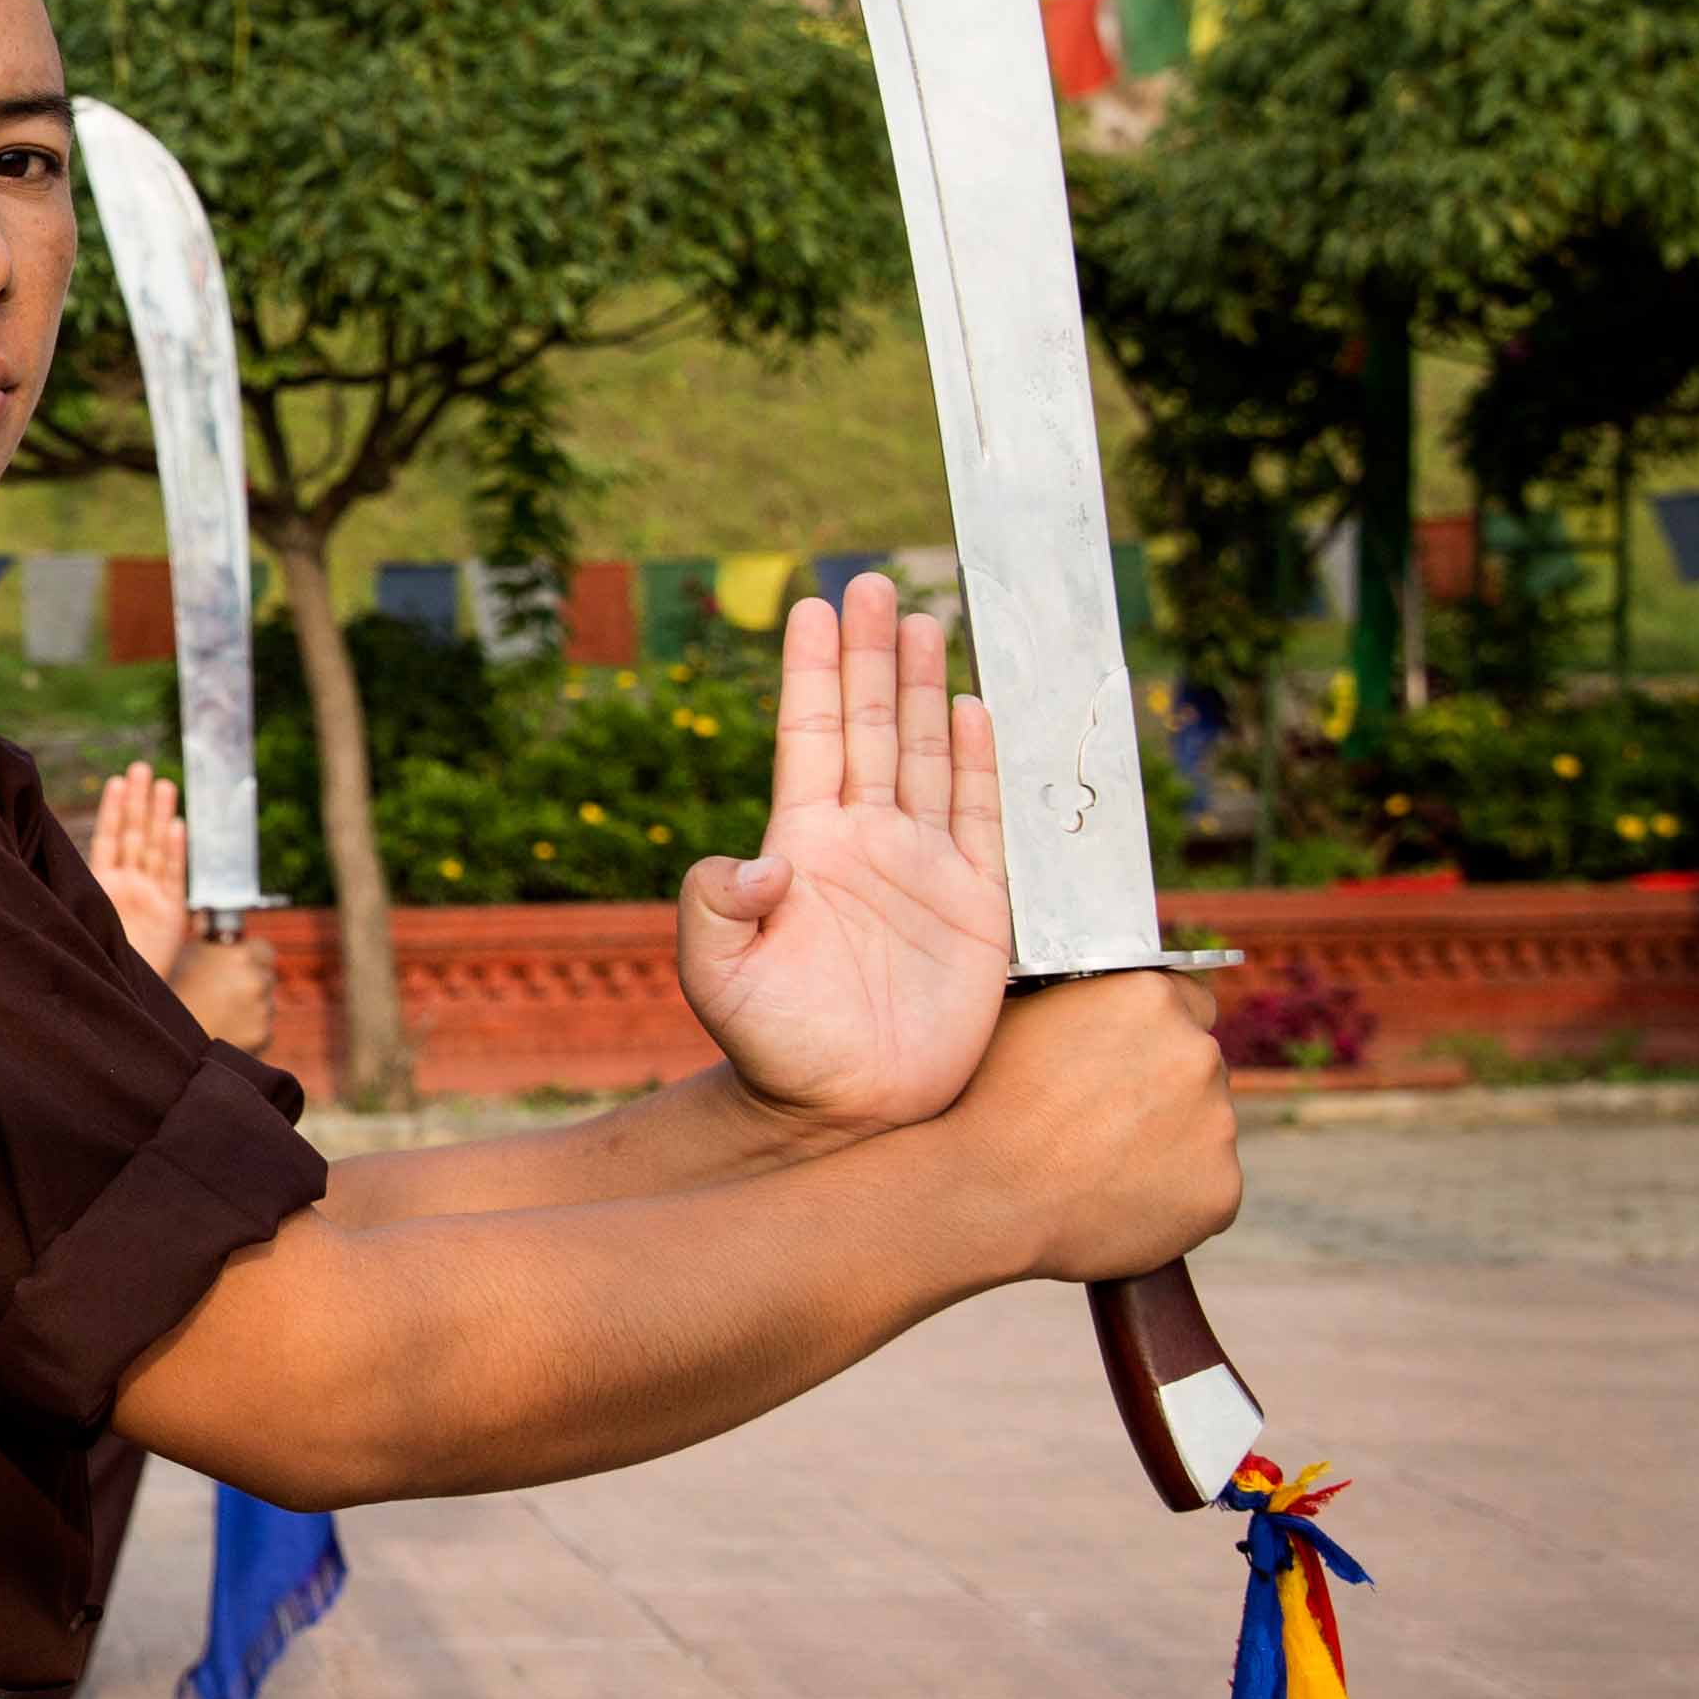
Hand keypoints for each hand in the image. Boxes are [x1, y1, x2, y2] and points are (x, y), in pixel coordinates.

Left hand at [88, 760, 190, 978]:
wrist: (117, 997)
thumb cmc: (88, 960)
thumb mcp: (71, 922)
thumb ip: (68, 893)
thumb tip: (32, 857)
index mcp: (100, 885)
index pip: (108, 839)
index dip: (113, 810)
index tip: (116, 781)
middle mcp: (126, 886)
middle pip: (134, 835)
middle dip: (138, 802)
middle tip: (141, 768)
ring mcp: (150, 897)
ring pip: (154, 848)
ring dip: (159, 816)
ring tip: (163, 785)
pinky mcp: (170, 912)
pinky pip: (173, 875)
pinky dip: (175, 850)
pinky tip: (177, 826)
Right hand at [170, 933, 277, 1054]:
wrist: (171, 1040)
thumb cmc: (176, 993)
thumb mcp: (188, 955)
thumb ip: (207, 934)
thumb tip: (210, 916)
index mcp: (240, 955)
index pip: (264, 949)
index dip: (251, 956)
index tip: (240, 964)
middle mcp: (256, 980)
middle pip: (267, 976)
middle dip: (252, 981)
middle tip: (226, 991)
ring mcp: (262, 1009)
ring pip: (266, 1003)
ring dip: (252, 1006)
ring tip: (221, 1012)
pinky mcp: (263, 1035)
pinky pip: (264, 1027)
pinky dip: (250, 1029)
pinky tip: (226, 1029)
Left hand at [679, 576, 1012, 1145]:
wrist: (845, 1115)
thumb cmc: (775, 1049)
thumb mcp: (717, 979)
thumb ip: (715, 910)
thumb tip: (758, 859)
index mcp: (801, 848)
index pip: (809, 738)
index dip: (810, 674)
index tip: (809, 604)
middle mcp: (862, 844)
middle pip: (869, 727)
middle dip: (869, 655)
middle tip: (872, 583)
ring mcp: (920, 870)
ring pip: (924, 757)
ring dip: (922, 689)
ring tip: (922, 619)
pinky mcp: (976, 908)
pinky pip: (982, 820)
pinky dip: (980, 765)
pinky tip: (975, 709)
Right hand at [952, 972, 1241, 1284]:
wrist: (988, 1195)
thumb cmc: (988, 1103)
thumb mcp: (1022, 1014)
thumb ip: (1080, 999)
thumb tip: (1086, 1002)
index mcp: (1151, 997)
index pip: (1191, 1001)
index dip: (1157, 1032)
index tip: (1134, 1057)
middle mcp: (1197, 1053)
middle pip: (1198, 1065)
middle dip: (1164, 1087)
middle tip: (1105, 1118)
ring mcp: (1217, 1124)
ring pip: (1204, 1128)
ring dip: (1170, 1140)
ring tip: (1103, 1164)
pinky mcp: (1221, 1190)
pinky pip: (1206, 1187)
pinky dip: (1174, 1196)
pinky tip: (1119, 1199)